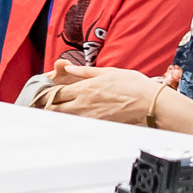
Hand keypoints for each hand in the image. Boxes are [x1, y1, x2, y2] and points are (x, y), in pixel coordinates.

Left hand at [42, 59, 163, 126]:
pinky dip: (73, 119)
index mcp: (85, 88)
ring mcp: (91, 116)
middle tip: (43, 102)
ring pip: (66, 117)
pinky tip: (75, 115)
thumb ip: (85, 72)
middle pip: (56, 107)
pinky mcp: (99, 124)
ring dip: (59, 113)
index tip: (42, 91)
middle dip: (48, 105)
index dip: (46, 92)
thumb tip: (69, 68)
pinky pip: (80, 123)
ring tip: (56, 108)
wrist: (150, 104)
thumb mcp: (108, 71)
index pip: (56, 92)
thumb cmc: (133, 86)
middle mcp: (84, 104)